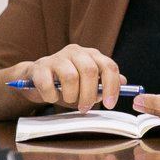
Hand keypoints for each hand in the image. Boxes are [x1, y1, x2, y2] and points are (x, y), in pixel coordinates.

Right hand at [11, 44, 126, 111]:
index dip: (112, 87)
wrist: (36, 78)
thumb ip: (104, 83)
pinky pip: (48, 84)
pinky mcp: (40, 66)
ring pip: (71, 77)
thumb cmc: (66, 82)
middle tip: (85, 108)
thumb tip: (123, 82)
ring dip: (71, 95)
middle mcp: (76, 52)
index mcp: (92, 54)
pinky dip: (52, 96)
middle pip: (90, 71)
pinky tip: (52, 97)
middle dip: (89, 94)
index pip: (109, 66)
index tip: (110, 105)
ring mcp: (57, 57)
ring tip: (69, 100)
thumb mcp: (88, 83)